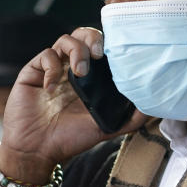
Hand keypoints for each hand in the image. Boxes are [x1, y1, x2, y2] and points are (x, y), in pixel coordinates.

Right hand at [0, 27, 148, 184]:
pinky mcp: (33, 72)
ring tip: (80, 72)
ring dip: (76, 51)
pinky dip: (52, 68)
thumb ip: (129, 119)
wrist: (38, 150)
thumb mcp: (106, 128)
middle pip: (84, 36)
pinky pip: (45, 56)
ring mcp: (53, 69)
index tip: (116, 55)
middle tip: (99, 55)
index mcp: (90, 78)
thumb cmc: (70, 138)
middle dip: (94, 39)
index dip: (109, 44)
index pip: (101, 48)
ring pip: (65, 39)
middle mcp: (71, 68)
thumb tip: (153, 109)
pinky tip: (51, 88)